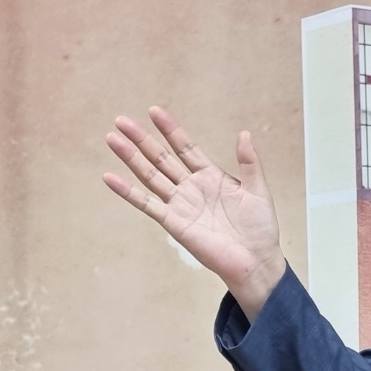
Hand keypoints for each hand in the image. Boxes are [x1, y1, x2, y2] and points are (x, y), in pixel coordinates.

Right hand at [103, 107, 286, 320]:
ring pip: (150, 176)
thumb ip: (250, 163)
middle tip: (122, 120)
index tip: (154, 111)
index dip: (170, 130)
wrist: (256, 260)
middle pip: (162, 158)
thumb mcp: (259, 190)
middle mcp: (192, 187)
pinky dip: (128, 192)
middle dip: (142, 139)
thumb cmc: (260, 228)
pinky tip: (110, 178)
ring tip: (113, 139)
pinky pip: (147, 204)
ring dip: (131, 158)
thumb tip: (244, 133)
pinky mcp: (174, 222)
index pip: (185, 147)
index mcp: (211, 176)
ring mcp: (181, 204)